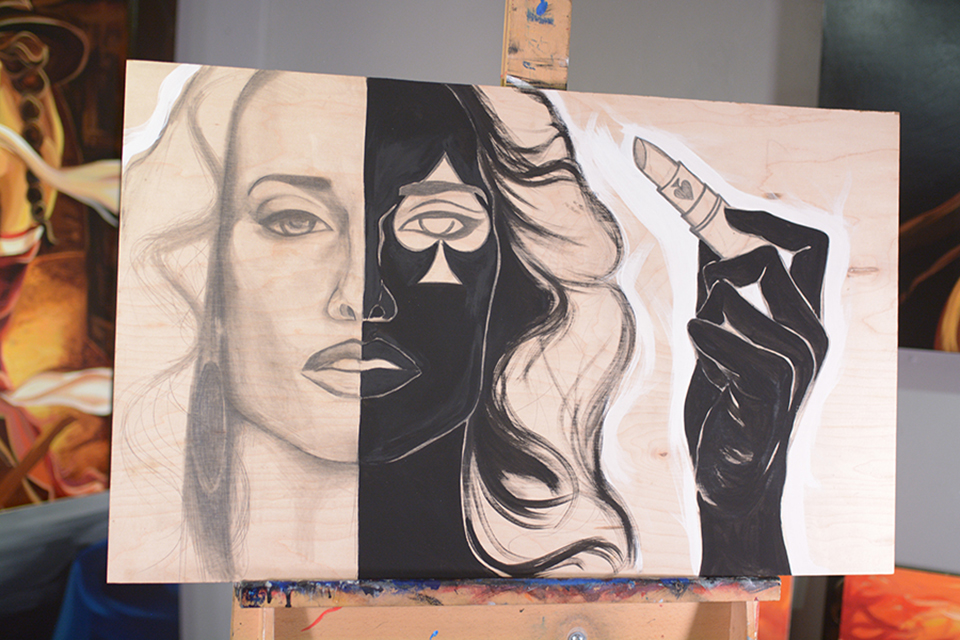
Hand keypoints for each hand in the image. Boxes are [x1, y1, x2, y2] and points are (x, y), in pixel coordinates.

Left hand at [685, 207, 827, 574]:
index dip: (775, 219)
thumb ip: (723, 292)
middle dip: (719, 270)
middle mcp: (813, 338)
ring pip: (735, 300)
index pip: (817, 244)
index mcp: (808, 319)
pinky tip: (700, 351)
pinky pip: (724, 342)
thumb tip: (699, 234)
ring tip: (707, 353)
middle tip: (703, 304)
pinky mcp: (769, 394)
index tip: (728, 216)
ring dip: (705, 319)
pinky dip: (703, 341)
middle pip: (768, 261)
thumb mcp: (724, 337)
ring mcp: (797, 367)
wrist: (732, 478)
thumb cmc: (727, 403)